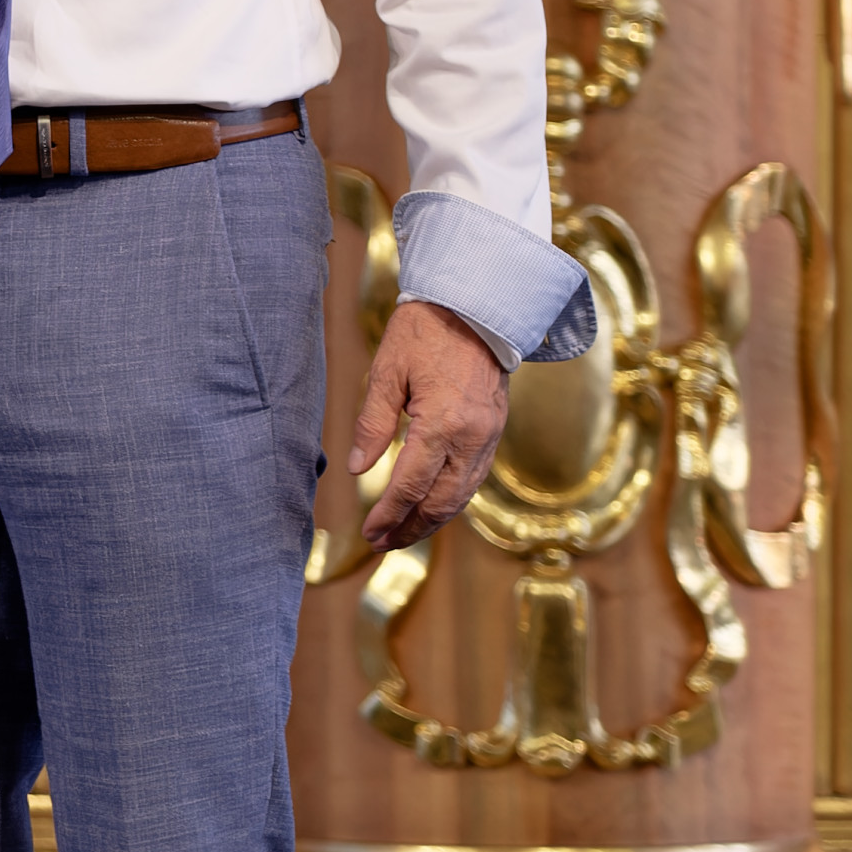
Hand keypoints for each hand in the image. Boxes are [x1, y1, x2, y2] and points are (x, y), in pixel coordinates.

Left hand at [353, 299, 510, 550]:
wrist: (476, 307)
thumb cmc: (424, 333)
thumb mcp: (387, 372)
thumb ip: (372, 423)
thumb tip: (357, 470)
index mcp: (444, 423)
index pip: (411, 484)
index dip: (389, 513)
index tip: (368, 532)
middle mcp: (473, 437)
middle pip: (441, 500)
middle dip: (411, 527)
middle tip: (381, 544)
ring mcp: (489, 436)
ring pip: (462, 495)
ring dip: (432, 520)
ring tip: (402, 535)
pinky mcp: (495, 431)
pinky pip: (473, 478)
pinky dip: (450, 499)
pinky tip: (429, 506)